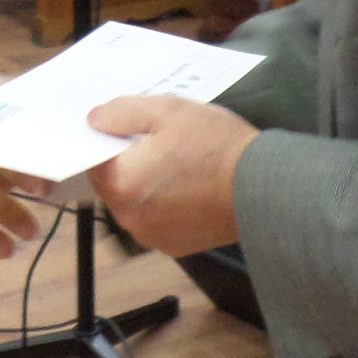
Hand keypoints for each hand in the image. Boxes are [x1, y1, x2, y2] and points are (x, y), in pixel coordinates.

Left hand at [83, 95, 257, 257]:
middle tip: (159, 141)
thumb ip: (123, 113)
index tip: (126, 129)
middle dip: (128, 163)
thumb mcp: (168, 110)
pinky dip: (163, 205)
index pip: (93, 160)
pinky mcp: (174, 247)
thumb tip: (94, 121)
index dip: (107, 141)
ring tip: (178, 163)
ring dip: (146, 185)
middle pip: (113, 184)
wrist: (264, 188)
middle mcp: (130, 217)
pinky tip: (188, 186)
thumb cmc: (217, 147)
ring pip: (134, 203)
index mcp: (122, 183)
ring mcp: (152, 236)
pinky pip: (155, 220)